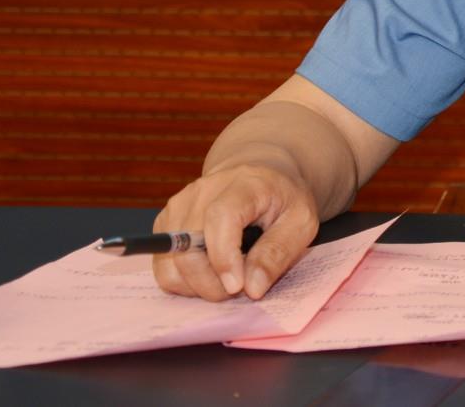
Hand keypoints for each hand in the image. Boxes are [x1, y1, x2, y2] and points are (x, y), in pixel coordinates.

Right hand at [151, 162, 320, 301]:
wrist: (260, 173)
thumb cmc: (283, 198)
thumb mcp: (301, 221)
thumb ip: (278, 252)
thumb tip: (252, 289)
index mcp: (243, 184)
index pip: (219, 218)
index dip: (224, 258)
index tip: (237, 287)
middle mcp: (201, 192)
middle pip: (187, 250)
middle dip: (212, 284)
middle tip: (239, 290)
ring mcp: (178, 206)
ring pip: (170, 264)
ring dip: (197, 286)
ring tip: (226, 281)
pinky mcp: (165, 223)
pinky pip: (163, 267)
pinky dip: (185, 282)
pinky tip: (211, 274)